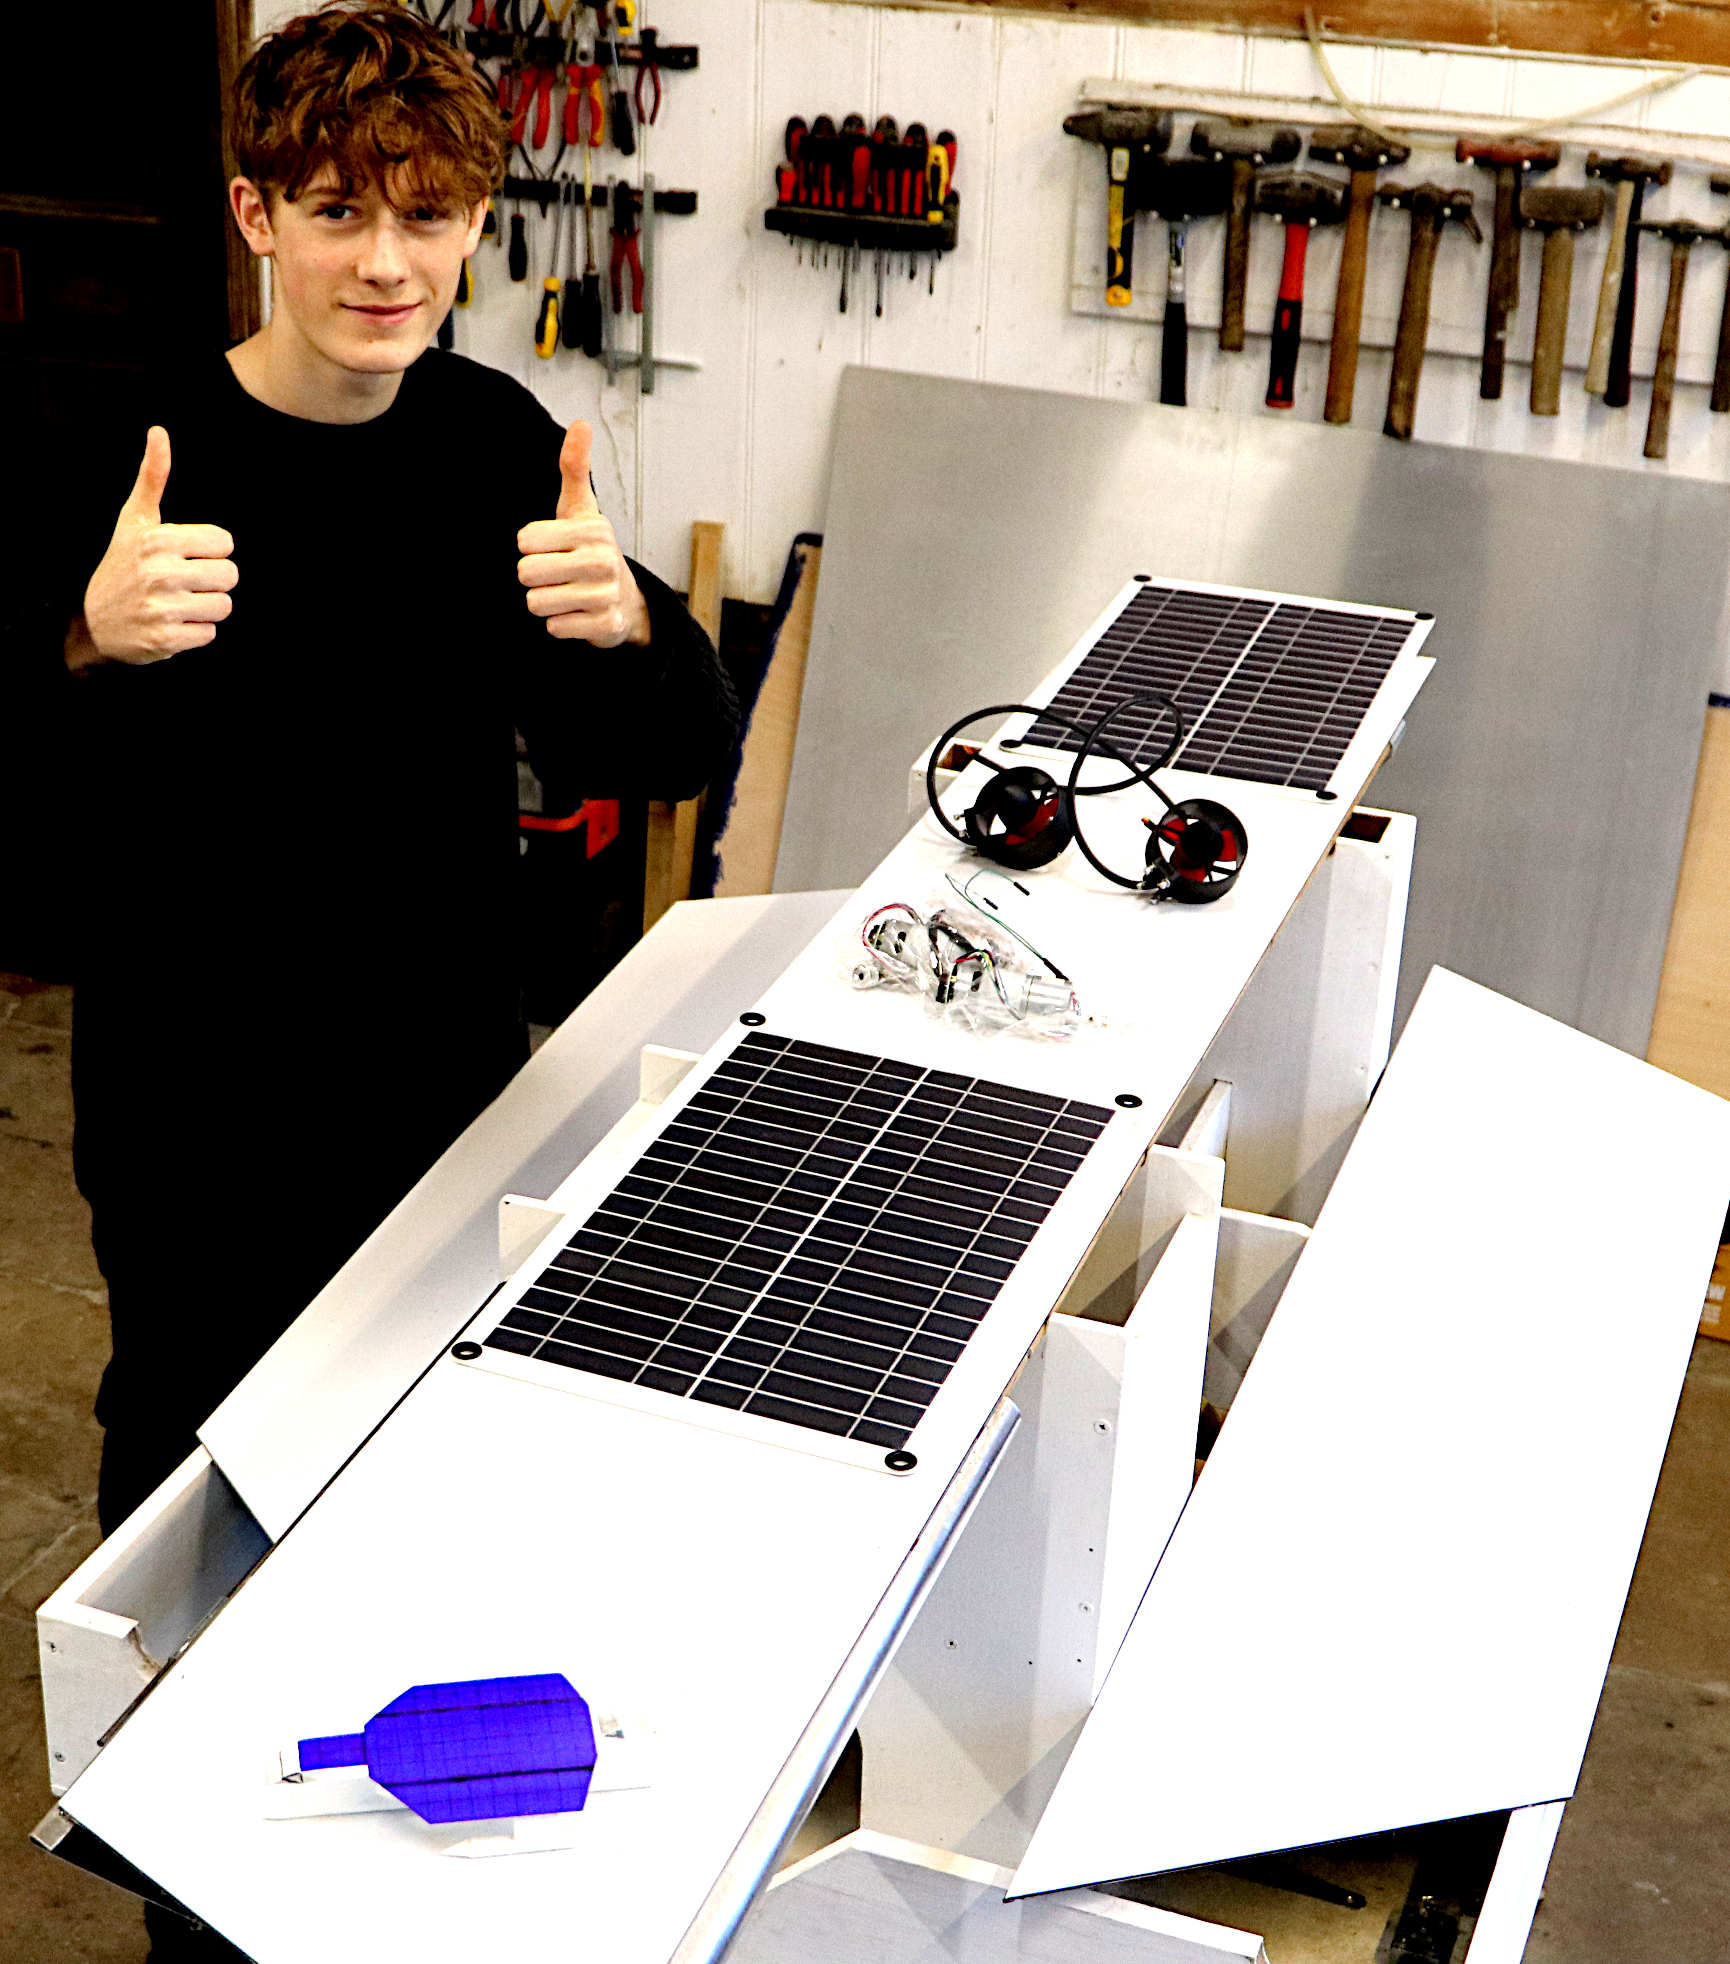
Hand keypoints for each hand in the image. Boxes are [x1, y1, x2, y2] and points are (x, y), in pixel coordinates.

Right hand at [76, 427, 236, 665]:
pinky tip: (172, 623)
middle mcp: (160, 572)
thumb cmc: (123, 563)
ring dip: (206, 607)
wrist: (94, 621)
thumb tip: (159, 431)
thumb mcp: (135, 520)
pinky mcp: (166, 639)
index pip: (225, 543)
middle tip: (183, 582)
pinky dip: (196, 632)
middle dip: (211, 580)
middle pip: (230, 575)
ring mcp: (162, 607)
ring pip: (224, 605)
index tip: (184, 555)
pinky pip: (210, 633)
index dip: (210, 550)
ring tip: (178, 603)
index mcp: (159, 539)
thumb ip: (153, 477)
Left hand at [515, 420, 649, 646]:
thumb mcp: (581, 509)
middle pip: (526, 573)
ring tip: (566, 593)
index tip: (553, 547)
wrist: (625, 601)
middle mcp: (603, 560)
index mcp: (593, 528)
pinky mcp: (605, 626)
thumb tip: (581, 423)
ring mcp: (605, 595)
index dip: (531, 546)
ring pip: (536, 602)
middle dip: (534, 577)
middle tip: (556, 574)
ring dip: (545, 602)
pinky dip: (560, 624)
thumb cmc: (591, 549)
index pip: (525, 541)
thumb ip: (575, 467)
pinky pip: (554, 627)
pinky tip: (577, 614)